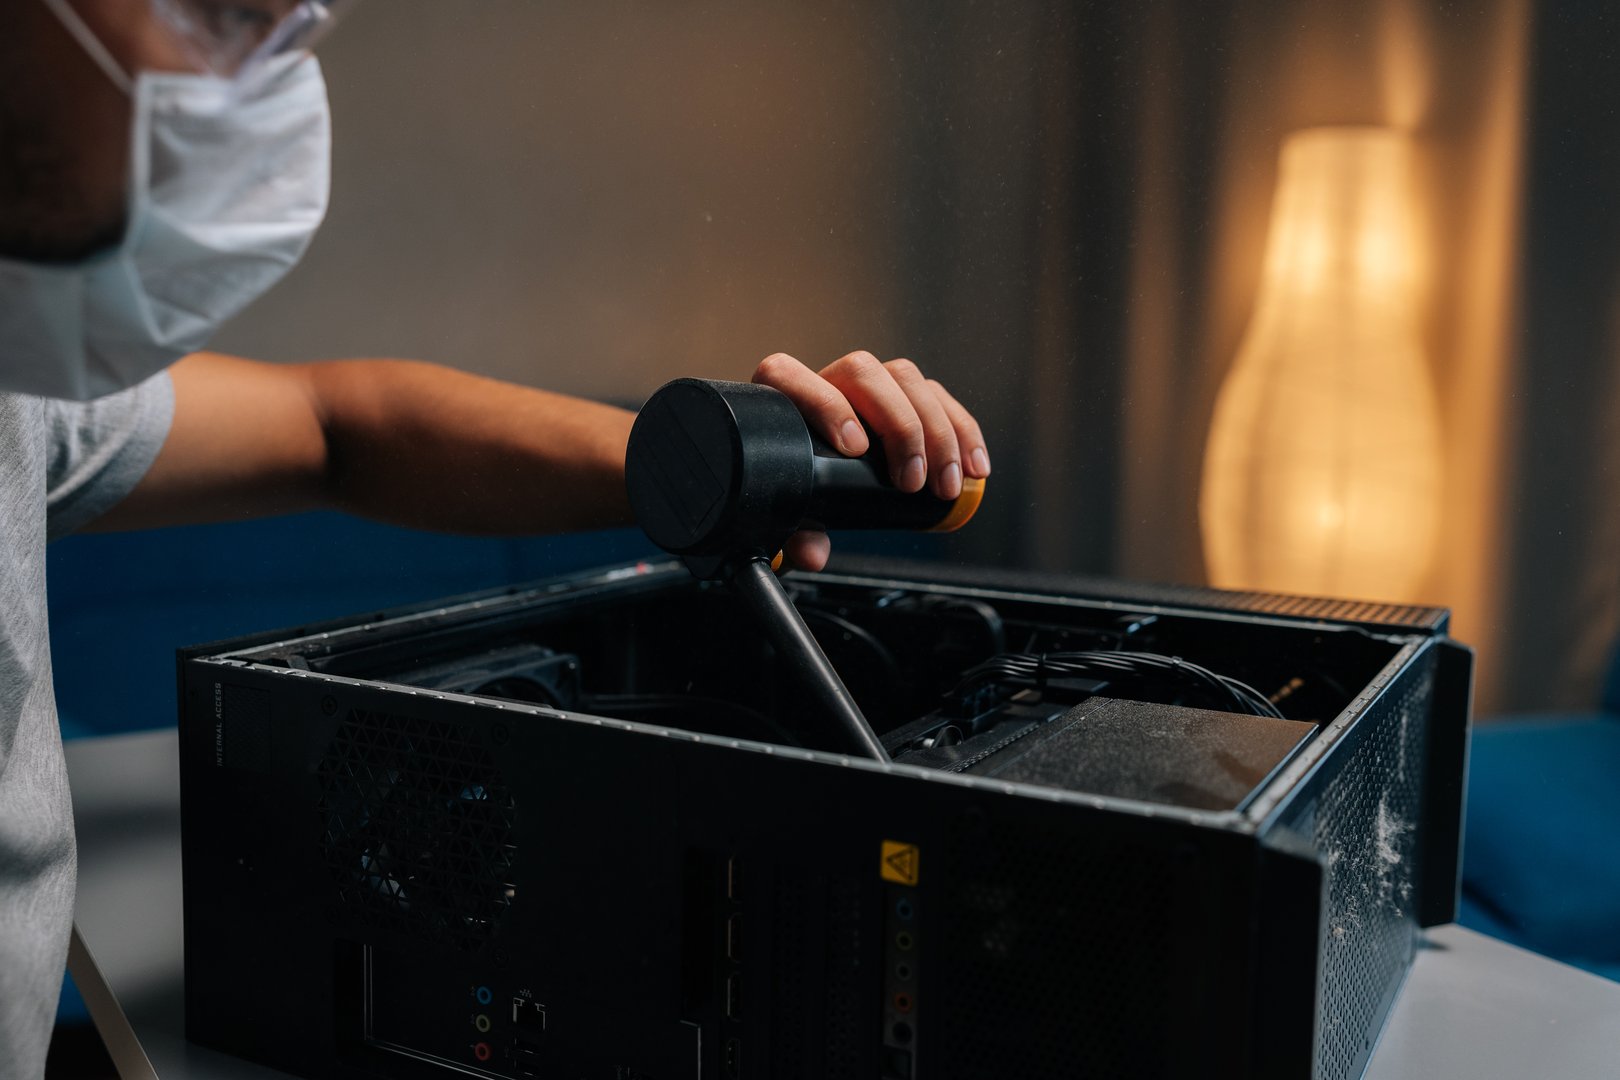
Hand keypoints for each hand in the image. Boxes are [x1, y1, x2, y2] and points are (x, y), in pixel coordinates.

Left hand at [751, 350, 990, 571]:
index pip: (790, 376)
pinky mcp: (905, 396)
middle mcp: (824, 382)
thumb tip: (814, 553)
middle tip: (912, 481)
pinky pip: (939, 398)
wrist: (809, 487)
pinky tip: (974, 468)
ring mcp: (867, 386)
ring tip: (946, 485)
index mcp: (781, 400)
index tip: (855, 448)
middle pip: (864, 373)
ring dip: (937, 432)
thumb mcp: (789, 521)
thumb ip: (796, 536)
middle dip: (900, 427)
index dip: (825, 405)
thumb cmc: (793, 495)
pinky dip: (963, 432)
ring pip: (906, 379)